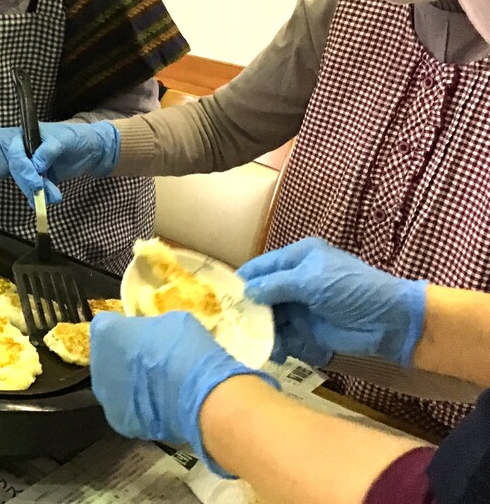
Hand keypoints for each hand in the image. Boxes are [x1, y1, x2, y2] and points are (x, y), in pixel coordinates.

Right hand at [4, 121, 119, 205]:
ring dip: (37, 193)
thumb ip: (48, 151)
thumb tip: (35, 166)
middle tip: (40, 191)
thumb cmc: (77, 137)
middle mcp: (26, 151)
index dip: (22, 168)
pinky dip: (41, 197)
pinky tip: (47, 202)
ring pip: (26, 182)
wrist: (91, 148)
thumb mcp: (64, 140)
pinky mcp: (41, 177)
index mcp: (27, 136)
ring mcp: (33, 165)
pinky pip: (35, 189)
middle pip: (18, 170)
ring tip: (55, 197)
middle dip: (28, 183)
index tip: (36, 181)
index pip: (15, 153)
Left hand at [91, 311, 277, 475]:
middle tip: (150, 361)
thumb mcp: (170, 320)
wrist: (201, 396)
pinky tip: (158, 406)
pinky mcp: (119, 421)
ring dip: (128, 384)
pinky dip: (138, 408)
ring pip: (113, 385)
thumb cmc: (185, 349)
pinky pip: (126, 410)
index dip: (123, 329)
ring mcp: (106, 396)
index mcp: (105, 331)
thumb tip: (149, 335)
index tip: (140, 334)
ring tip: (156, 387)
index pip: (105, 324)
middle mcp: (98, 363)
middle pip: (107, 356)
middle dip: (123, 357)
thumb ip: (150, 327)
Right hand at [237, 238, 427, 366]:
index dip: (242, 282)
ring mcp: (301, 306)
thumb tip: (245, 293)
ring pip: (270, 317)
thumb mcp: (312, 281)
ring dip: (261, 329)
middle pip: (261, 294)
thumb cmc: (352, 290)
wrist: (390, 321)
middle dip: (248, 309)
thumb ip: (276, 285)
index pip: (260, 267)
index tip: (220, 298)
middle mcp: (295, 280)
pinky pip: (283, 336)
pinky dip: (276, 344)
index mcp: (297, 258)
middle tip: (230, 324)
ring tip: (250, 342)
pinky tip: (272, 352)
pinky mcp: (308, 330)